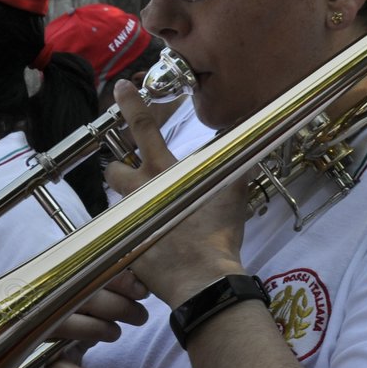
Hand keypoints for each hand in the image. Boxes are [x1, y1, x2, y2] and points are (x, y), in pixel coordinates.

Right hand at [32, 271, 152, 367]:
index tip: (142, 291)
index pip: (90, 276)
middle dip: (118, 306)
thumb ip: (111, 296)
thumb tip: (142, 286)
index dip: (118, 281)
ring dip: (98, 329)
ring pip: (68, 326)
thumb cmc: (74, 330)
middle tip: (141, 316)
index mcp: (61, 289)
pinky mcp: (40, 364)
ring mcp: (41, 335)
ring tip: (117, 334)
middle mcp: (48, 308)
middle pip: (82, 298)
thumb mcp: (92, 311)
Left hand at [105, 81, 247, 305]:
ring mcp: (128, 218)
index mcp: (165, 173)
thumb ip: (238, 168)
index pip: (144, 129)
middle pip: (114, 169)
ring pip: (115, 202)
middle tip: (134, 180)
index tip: (120, 85)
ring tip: (147, 216)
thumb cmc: (218, 235)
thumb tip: (252, 143)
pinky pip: (120, 235)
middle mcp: (140, 191)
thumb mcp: (233, 197)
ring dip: (128, 204)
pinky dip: (132, 237)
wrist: (202, 281)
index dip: (131, 105)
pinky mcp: (122, 245)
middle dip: (119, 170)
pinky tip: (149, 247)